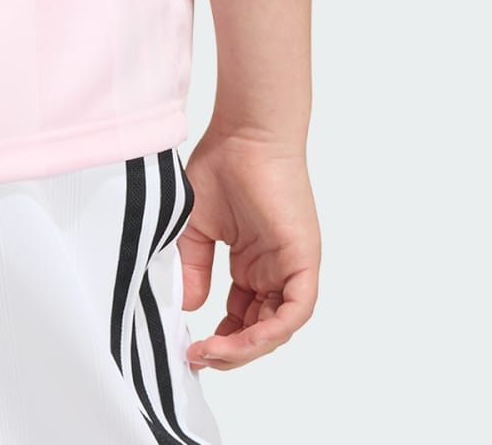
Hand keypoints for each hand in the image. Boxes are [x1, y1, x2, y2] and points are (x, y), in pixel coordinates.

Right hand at [177, 128, 319, 368]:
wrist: (244, 134)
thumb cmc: (221, 166)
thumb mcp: (195, 227)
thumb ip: (192, 268)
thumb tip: (188, 308)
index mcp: (253, 264)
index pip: (242, 317)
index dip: (219, 338)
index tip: (190, 347)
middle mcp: (274, 271)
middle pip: (260, 330)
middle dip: (231, 351)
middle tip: (199, 358)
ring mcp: (291, 268)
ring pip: (277, 327)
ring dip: (247, 348)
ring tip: (213, 353)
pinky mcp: (304, 262)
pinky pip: (295, 311)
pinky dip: (272, 331)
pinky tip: (244, 340)